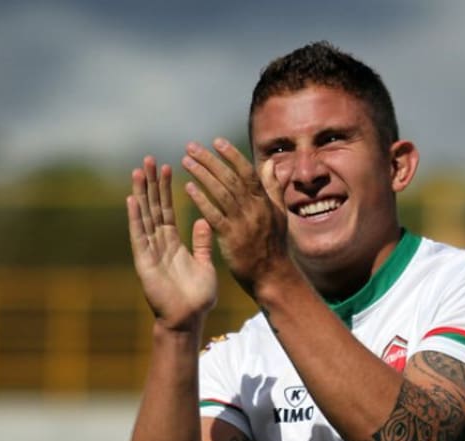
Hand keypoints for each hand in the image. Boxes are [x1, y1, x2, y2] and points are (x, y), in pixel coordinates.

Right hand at [127, 156, 217, 332]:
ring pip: (144, 217)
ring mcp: (150, 251)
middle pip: (153, 207)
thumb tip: (204, 221)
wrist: (188, 320)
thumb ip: (202, 243)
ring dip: (141, 194)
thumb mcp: (204, 264)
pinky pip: (139, 236)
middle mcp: (159, 244)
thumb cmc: (198, 297)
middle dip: (151, 184)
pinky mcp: (144, 262)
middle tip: (149, 159)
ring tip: (138, 171)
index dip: (167, 189)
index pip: (168, 210)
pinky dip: (135, 218)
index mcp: (174, 243)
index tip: (169, 167)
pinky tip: (132, 200)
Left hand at [180, 138, 289, 295]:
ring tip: (186, 161)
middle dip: (210, 160)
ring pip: (221, 193)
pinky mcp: (231, 238)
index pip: (247, 172)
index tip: (216, 142)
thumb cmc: (274, 245)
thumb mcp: (279, 214)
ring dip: (202, 175)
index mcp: (264, 202)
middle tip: (191, 147)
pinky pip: (213, 215)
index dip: (232, 155)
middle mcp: (254, 209)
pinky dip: (201, 200)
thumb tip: (271, 164)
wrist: (272, 275)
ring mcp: (243, 223)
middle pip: (230, 178)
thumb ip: (274, 188)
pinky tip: (188, 188)